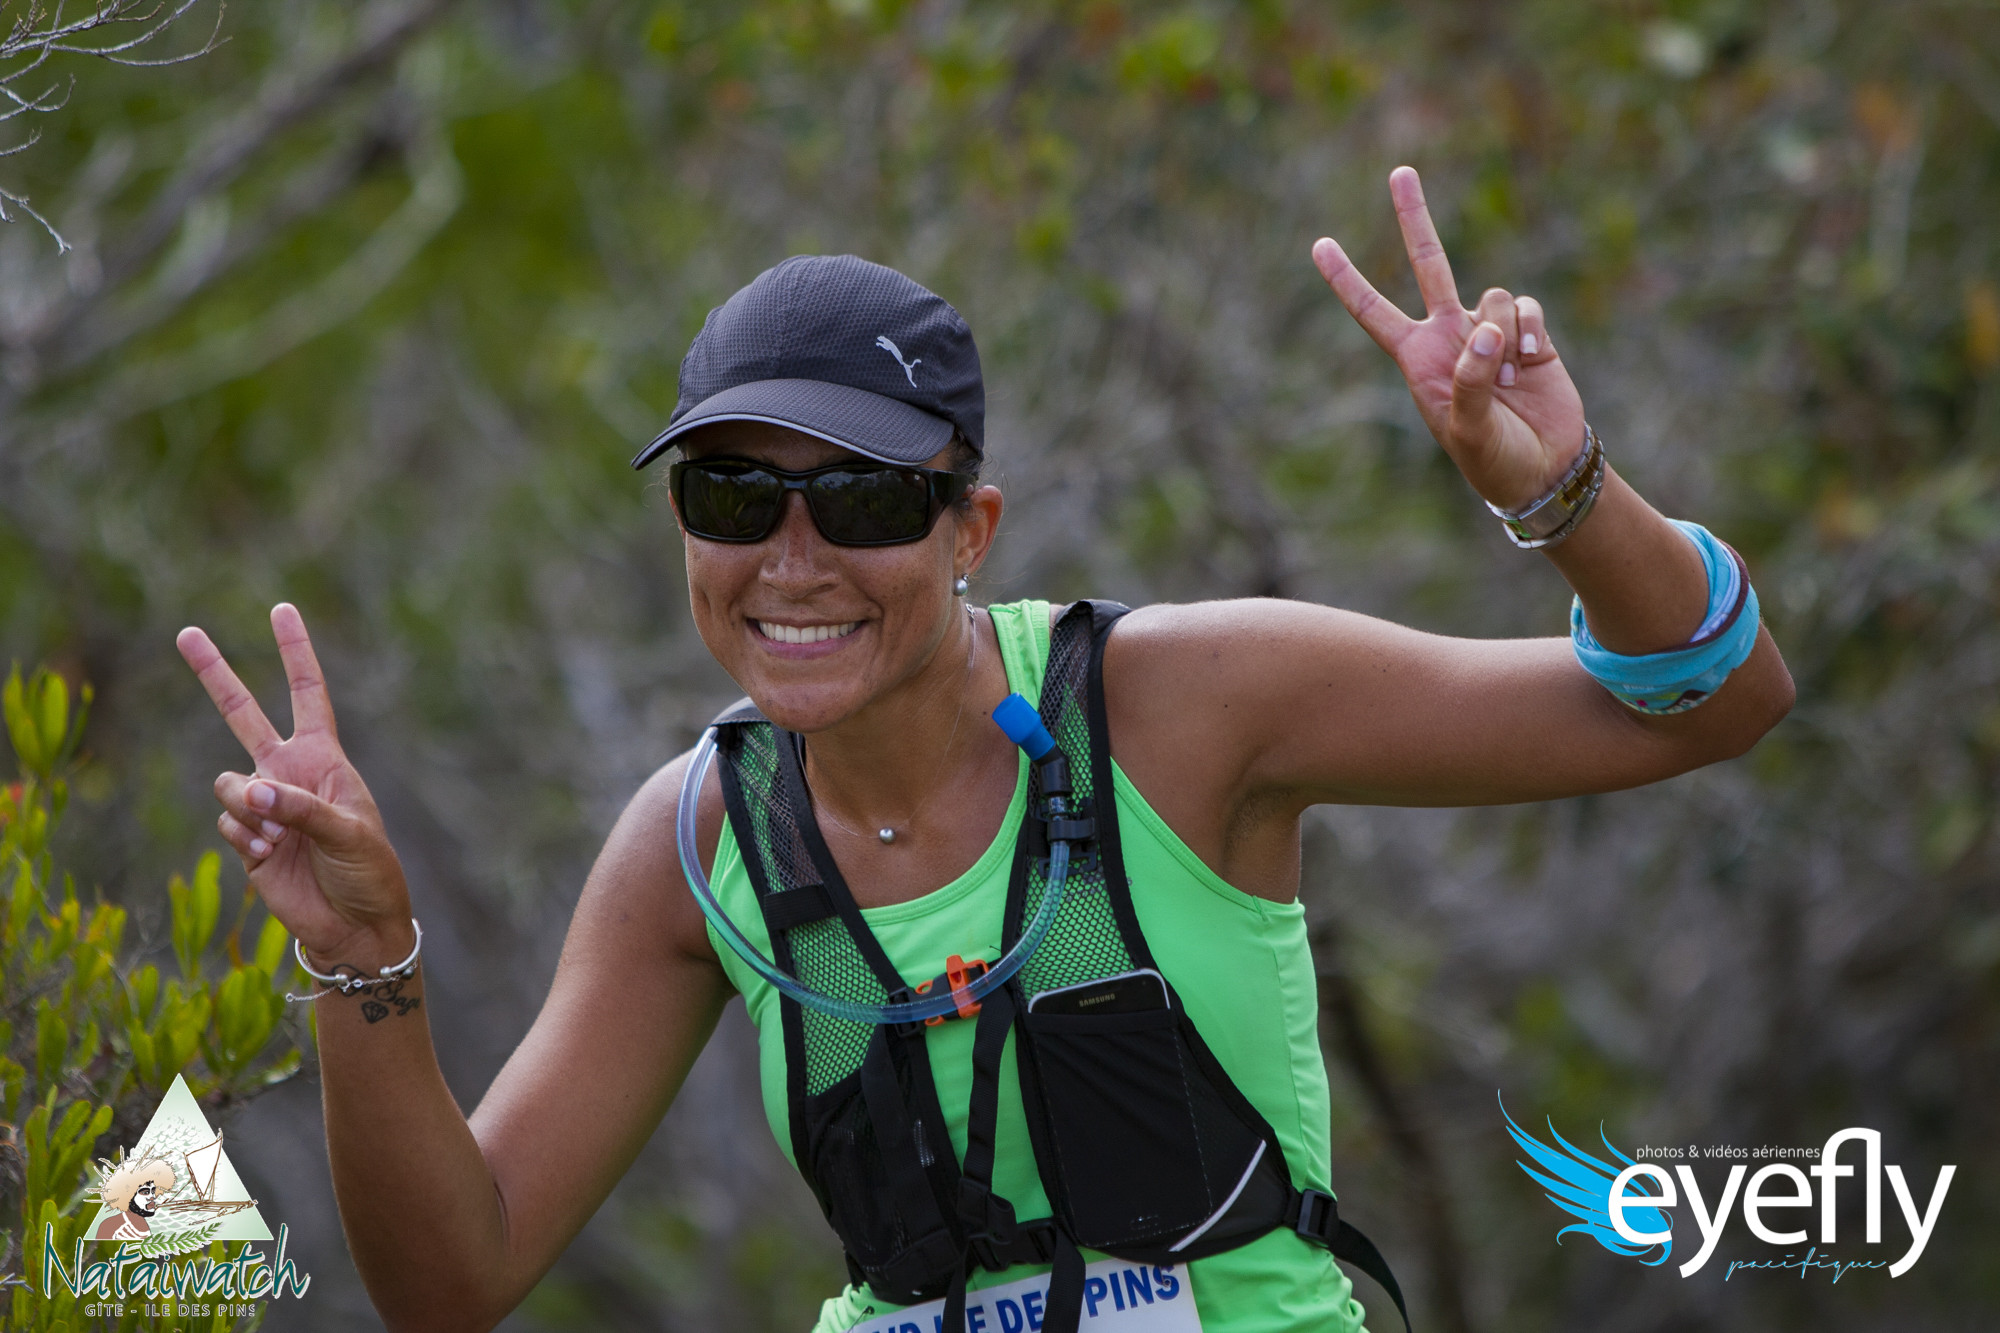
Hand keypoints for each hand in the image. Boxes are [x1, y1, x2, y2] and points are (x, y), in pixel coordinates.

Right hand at [177, 604, 410, 965]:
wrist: (353, 925)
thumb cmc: (368, 872)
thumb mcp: (348, 833)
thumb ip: (299, 808)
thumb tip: (248, 791)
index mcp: (324, 758)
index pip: (307, 693)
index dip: (295, 652)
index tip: (282, 609)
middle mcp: (289, 773)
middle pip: (243, 713)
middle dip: (215, 673)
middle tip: (186, 631)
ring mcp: (264, 806)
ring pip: (227, 784)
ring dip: (247, 808)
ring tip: (279, 837)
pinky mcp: (247, 839)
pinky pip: (228, 823)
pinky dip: (246, 837)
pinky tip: (271, 855)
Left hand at [1313, 165, 1586, 512]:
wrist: (1544, 467)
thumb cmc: (1494, 459)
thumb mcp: (1468, 431)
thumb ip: (1470, 379)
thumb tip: (1485, 328)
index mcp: (1417, 359)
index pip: (1372, 312)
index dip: (1346, 280)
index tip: (1318, 244)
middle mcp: (1448, 335)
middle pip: (1427, 264)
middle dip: (1414, 217)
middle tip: (1399, 171)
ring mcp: (1489, 329)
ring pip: (1494, 296)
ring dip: (1504, 335)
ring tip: (1510, 381)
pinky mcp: (1528, 331)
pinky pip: (1526, 307)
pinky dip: (1530, 331)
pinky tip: (1533, 363)